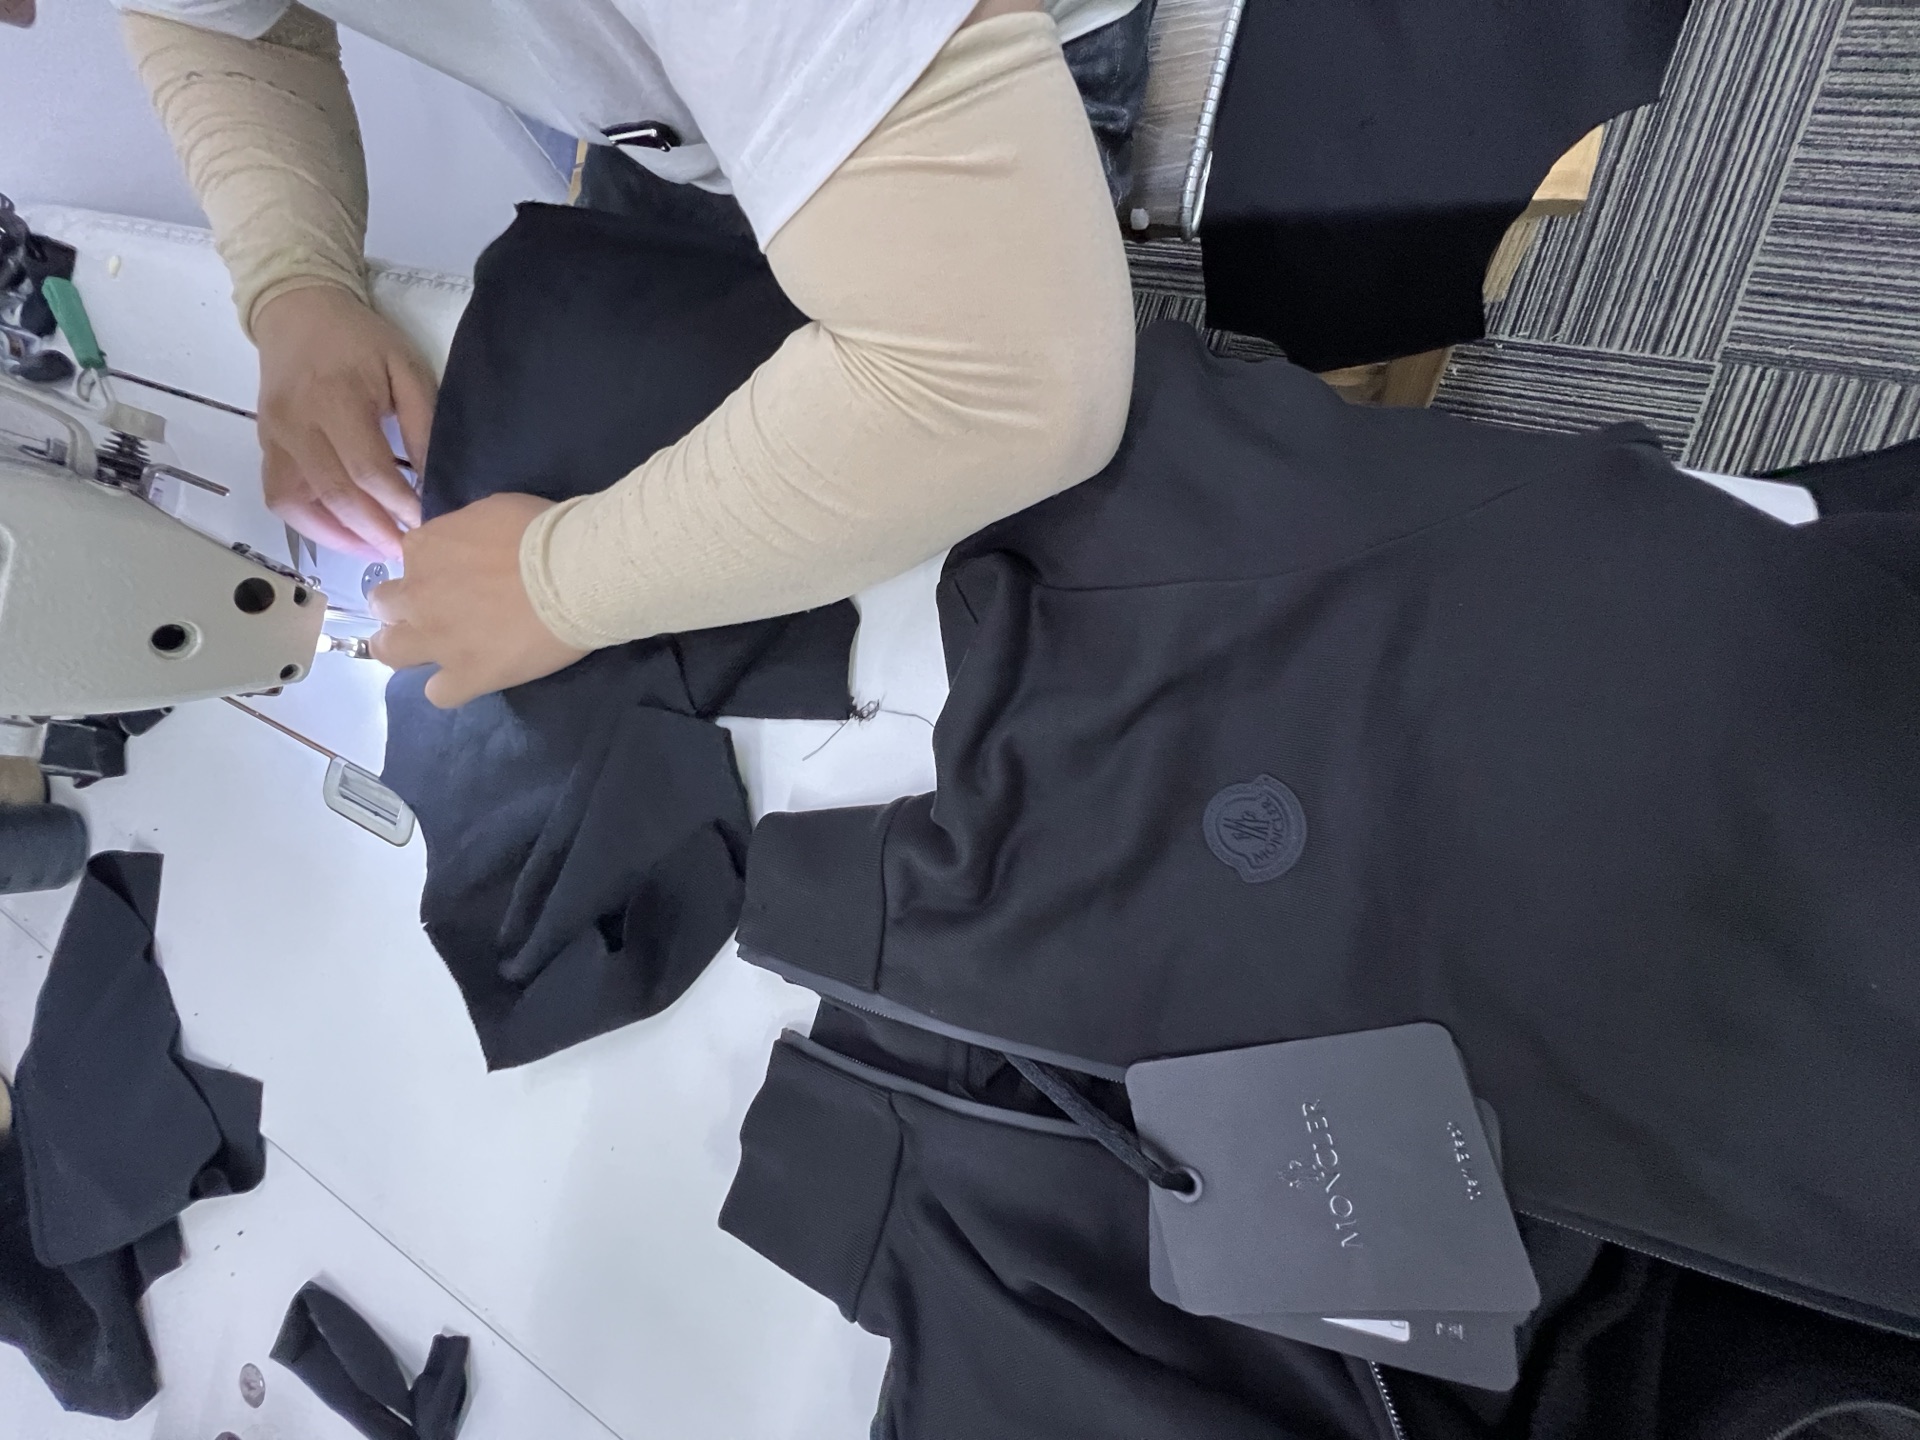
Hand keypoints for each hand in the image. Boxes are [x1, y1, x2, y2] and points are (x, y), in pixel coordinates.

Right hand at [254, 284, 436, 558]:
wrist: (297, 311)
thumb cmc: (360, 339)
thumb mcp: (405, 368)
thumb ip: (422, 424)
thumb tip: (435, 481)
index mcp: (335, 398)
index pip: (367, 468)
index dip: (398, 504)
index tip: (429, 524)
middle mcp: (296, 422)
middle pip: (335, 494)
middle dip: (375, 531)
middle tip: (411, 552)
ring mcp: (273, 437)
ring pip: (299, 504)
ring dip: (340, 537)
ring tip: (379, 552)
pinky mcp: (264, 445)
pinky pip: (281, 498)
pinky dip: (312, 525)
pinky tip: (346, 536)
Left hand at [368, 493, 588, 706]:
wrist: (575, 572)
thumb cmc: (541, 531)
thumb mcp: (490, 511)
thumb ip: (463, 533)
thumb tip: (467, 548)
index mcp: (424, 548)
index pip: (410, 560)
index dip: (431, 569)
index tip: (457, 573)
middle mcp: (418, 595)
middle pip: (385, 606)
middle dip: (403, 607)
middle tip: (437, 610)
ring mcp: (438, 639)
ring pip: (391, 652)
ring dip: (405, 649)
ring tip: (432, 651)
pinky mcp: (467, 675)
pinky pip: (438, 694)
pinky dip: (450, 687)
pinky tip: (469, 678)